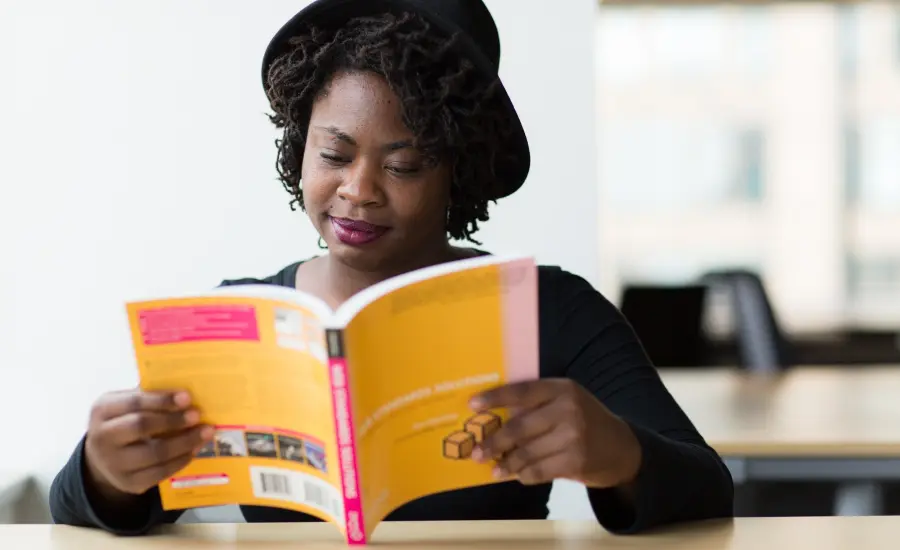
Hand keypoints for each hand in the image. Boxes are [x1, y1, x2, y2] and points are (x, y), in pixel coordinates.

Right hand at [84, 389, 213, 498]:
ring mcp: (114, 464)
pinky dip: (181, 460)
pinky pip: (160, 472)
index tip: (187, 397)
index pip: (133, 403)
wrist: (103, 458)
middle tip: (198, 415)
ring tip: (205, 432)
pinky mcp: (128, 483)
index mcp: (103, 410)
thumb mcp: (125, 405)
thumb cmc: (123, 422)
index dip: (162, 400)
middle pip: (141, 427)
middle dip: (174, 420)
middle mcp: (102, 438)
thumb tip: (186, 393)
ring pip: (155, 453)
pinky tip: (194, 449)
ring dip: (185, 442)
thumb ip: (149, 397)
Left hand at [468, 379, 641, 488]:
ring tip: (494, 470)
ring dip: (507, 464)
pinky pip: (538, 470)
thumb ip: (537, 406)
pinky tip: (518, 475)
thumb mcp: (568, 402)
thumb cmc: (586, 422)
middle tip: (476, 452)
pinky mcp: (576, 461)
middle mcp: (568, 409)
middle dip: (494, 441)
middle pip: (519, 426)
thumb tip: (494, 420)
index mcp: (562, 389)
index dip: (495, 397)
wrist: (623, 448)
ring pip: (526, 452)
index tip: (472, 405)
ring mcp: (573, 436)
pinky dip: (525, 475)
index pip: (521, 391)